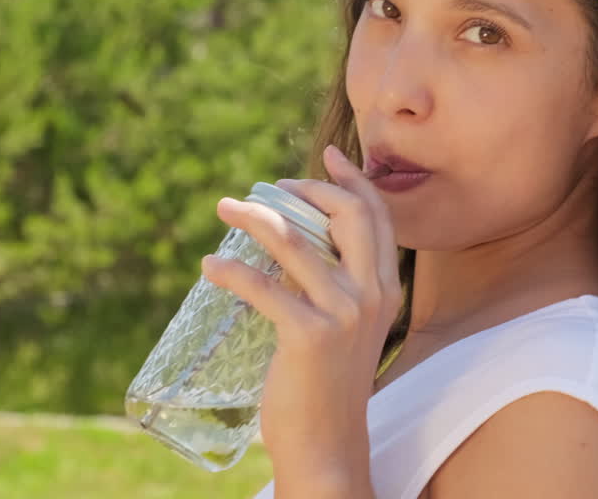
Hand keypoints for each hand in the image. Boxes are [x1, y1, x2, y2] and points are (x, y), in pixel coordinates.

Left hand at [201, 143, 401, 489]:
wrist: (327, 443)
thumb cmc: (328, 383)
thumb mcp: (345, 325)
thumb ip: (332, 283)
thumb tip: (288, 242)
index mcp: (386, 288)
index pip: (377, 217)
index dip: (353, 180)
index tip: (331, 154)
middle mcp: (371, 294)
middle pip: (348, 215)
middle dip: (308, 189)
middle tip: (271, 187)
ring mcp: (343, 313)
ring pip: (295, 242)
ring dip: (254, 217)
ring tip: (226, 207)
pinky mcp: (309, 334)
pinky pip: (263, 287)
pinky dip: (230, 272)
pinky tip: (210, 265)